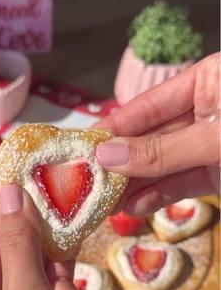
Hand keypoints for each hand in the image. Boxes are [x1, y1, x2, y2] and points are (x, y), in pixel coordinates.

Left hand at [0, 185, 140, 289]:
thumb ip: (20, 251)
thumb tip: (10, 198)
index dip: (3, 222)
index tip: (15, 185)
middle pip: (14, 261)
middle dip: (27, 226)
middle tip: (41, 186)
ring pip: (41, 267)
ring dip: (49, 237)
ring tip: (58, 201)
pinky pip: (65, 278)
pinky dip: (69, 254)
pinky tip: (71, 230)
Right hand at [95, 52, 219, 215]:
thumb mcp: (214, 140)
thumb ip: (161, 150)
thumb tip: (105, 157)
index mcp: (208, 82)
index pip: (147, 105)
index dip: (114, 128)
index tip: (82, 148)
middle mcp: (205, 111)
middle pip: (151, 137)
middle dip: (121, 163)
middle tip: (88, 182)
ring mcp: (210, 144)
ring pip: (164, 164)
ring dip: (135, 184)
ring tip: (104, 202)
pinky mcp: (217, 173)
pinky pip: (183, 183)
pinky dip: (159, 196)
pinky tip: (133, 207)